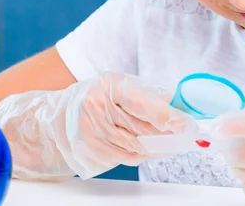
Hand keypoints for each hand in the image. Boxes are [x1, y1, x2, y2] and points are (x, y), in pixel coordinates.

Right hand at [0, 72, 196, 179]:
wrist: (55, 118)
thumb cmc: (93, 98)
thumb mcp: (118, 86)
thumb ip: (146, 95)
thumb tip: (178, 106)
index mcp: (106, 86)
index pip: (141, 103)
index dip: (166, 116)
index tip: (187, 125)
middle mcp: (94, 110)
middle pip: (141, 128)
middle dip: (168, 133)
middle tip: (190, 135)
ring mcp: (89, 135)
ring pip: (135, 147)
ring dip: (159, 146)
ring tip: (176, 142)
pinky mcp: (88, 154)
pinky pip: (125, 158)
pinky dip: (143, 154)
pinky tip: (154, 149)